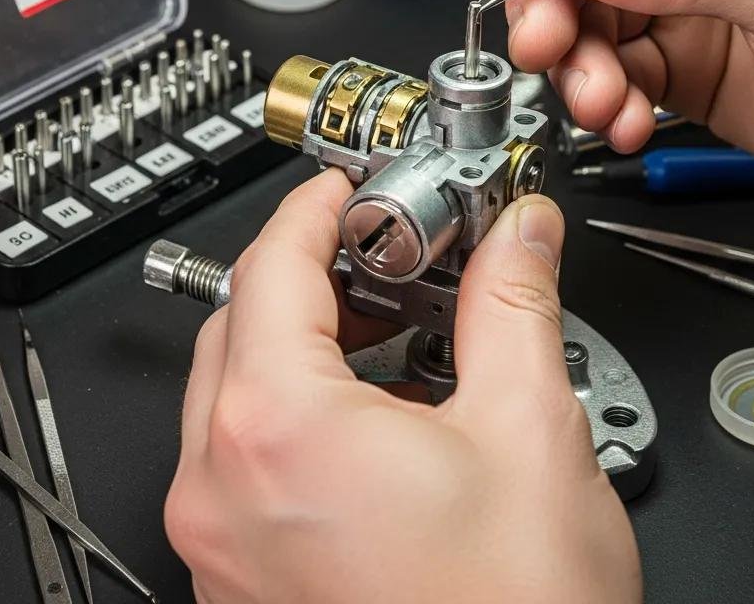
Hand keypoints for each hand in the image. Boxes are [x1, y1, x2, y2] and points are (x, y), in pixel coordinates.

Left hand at [164, 169, 639, 603]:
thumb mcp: (532, 431)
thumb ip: (516, 304)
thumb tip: (523, 236)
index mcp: (278, 433)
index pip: (271, 266)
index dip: (315, 209)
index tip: (346, 190)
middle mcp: (222, 491)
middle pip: (241, 322)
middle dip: (313, 272)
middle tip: (386, 254)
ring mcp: (222, 545)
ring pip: (236, 392)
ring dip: (305, 340)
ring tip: (392, 330)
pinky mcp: (242, 581)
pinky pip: (243, 458)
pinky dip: (296, 409)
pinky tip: (376, 414)